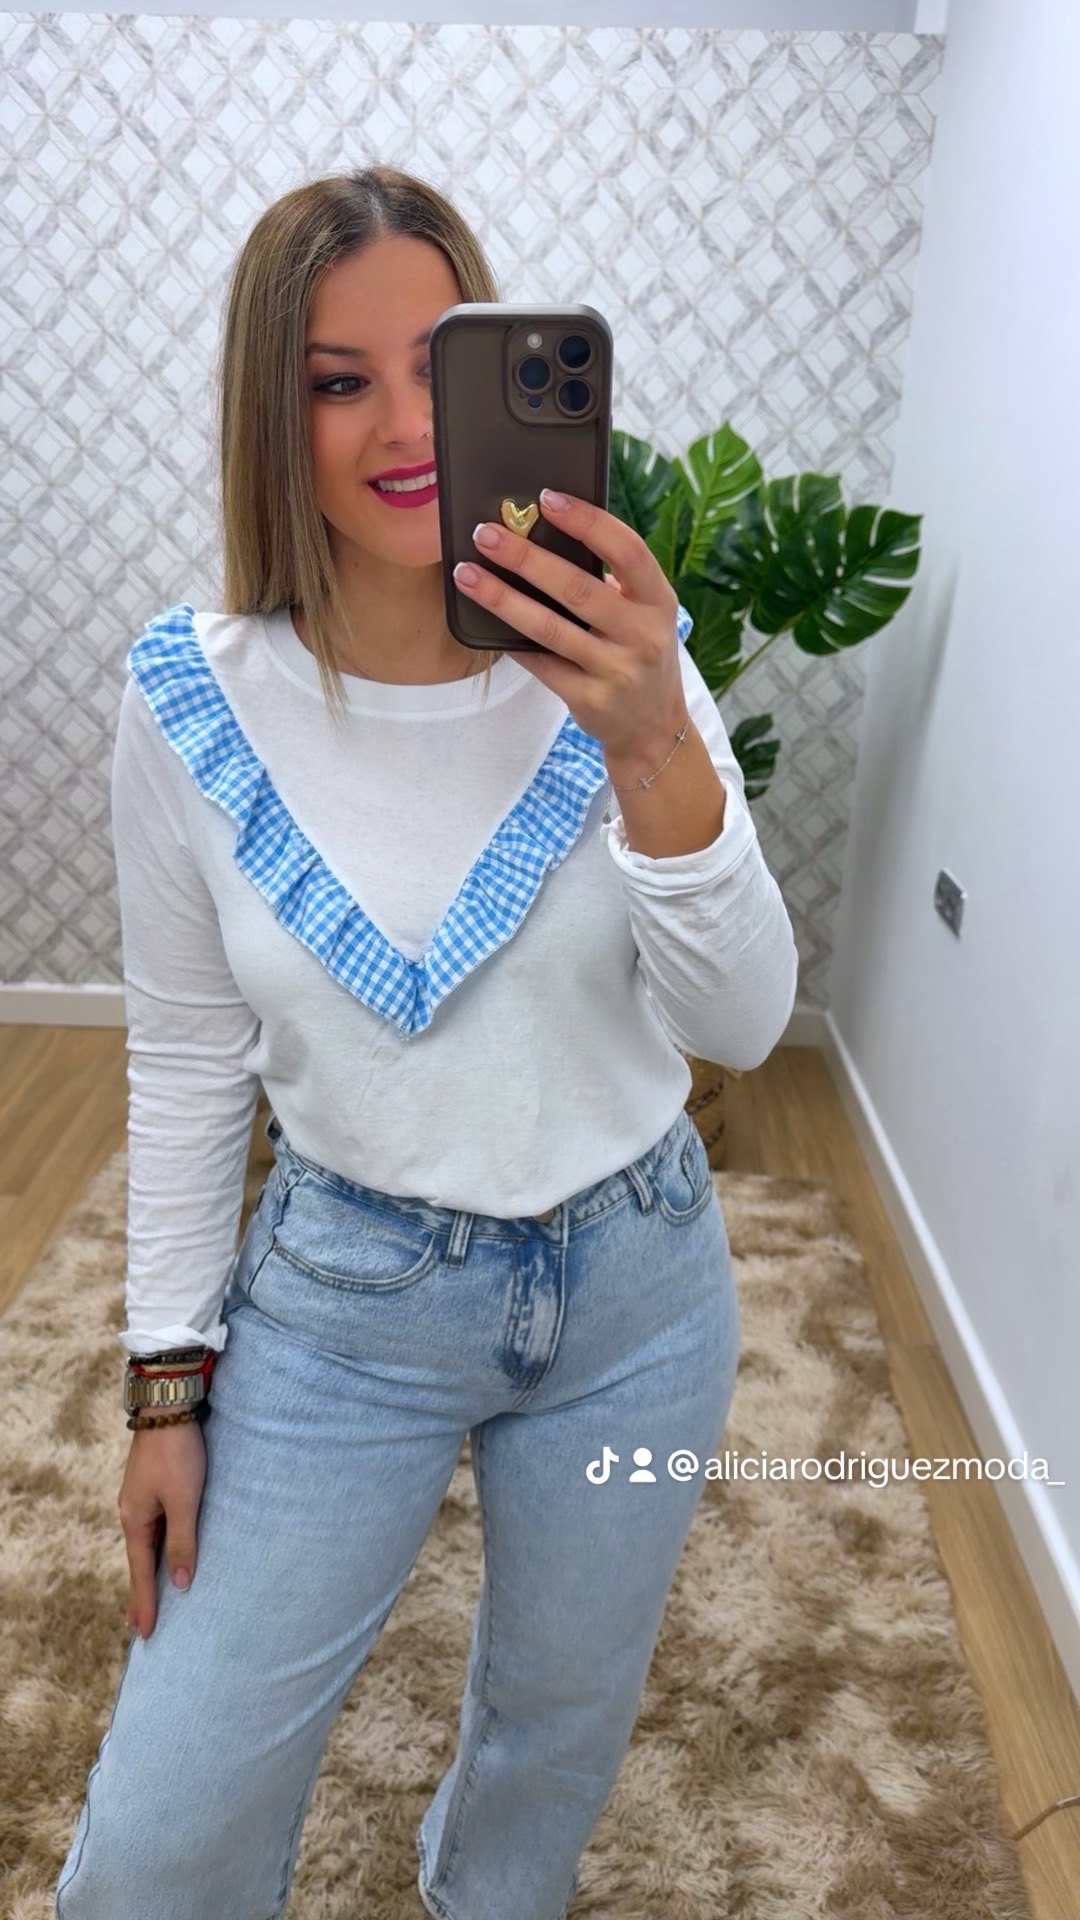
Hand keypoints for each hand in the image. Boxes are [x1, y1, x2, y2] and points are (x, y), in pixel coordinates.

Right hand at [119, 1422, 206, 1638]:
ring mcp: (141, 1497)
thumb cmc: (178, 1454)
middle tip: (140, 1624)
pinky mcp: (153, 1484)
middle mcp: (132, 1512)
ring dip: (151, 1569)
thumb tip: (180, 1582)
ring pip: (148, 1542)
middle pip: (140, 1560)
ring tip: (153, 1593)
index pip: (141, 1572)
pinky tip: (165, 1549)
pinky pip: (155, 1526)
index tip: (144, 1633)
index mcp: (135, 1520)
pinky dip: (159, 1546)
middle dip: (142, 1592)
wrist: (169, 1406)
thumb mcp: (185, 1500)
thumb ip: (183, 1541)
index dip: (145, 1602)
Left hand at [453, 489, 688, 763]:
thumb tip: (544, 535)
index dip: (587, 521)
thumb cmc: (638, 653)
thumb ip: (610, 581)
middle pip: (577, 587)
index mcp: (658, 600)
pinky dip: (511, 640)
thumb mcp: (644, 614)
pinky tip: (484, 620)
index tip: (547, 498)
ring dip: (502, 598)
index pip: (627, 549)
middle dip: (526, 557)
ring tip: (468, 574)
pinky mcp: (589, 698)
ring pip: (549, 628)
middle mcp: (642, 635)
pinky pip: (540, 663)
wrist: (654, 727)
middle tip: (486, 534)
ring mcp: (616, 670)